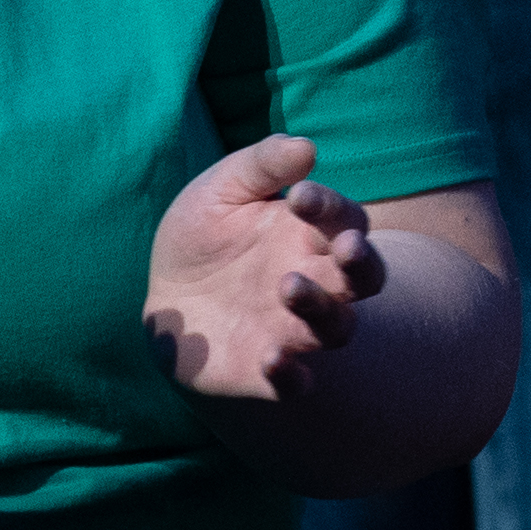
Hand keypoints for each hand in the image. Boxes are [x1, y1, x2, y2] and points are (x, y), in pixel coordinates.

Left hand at [143, 132, 386, 403]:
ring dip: (321, 309)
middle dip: (360, 264)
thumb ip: (262, 164)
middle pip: (365, 278)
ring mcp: (295, 329)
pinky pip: (294, 383)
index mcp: (312, 235)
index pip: (344, 220)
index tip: (298, 196)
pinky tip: (272, 358)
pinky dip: (292, 376)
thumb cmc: (204, 235)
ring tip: (287, 287)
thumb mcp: (222, 189)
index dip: (330, 208)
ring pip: (337, 328)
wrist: (165, 298)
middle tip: (344, 249)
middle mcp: (317, 283)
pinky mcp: (266, 372)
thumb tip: (306, 147)